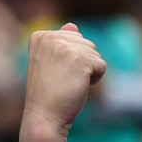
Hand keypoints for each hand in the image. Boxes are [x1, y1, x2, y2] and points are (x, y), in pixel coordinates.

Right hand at [21, 24, 106, 141]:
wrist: (44, 116)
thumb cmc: (49, 91)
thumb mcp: (52, 62)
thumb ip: (61, 42)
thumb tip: (72, 25)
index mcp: (39, 35)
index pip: (74, 37)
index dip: (71, 58)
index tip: (54, 72)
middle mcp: (49, 37)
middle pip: (87, 44)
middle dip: (82, 64)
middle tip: (62, 79)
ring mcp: (64, 48)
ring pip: (95, 54)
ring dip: (88, 71)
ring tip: (68, 83)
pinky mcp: (80, 60)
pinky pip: (102, 65)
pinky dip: (95, 79)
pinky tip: (77, 86)